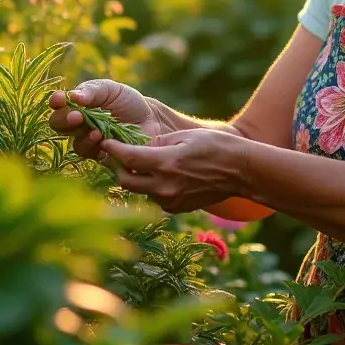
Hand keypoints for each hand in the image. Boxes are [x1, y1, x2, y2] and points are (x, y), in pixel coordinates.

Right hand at [47, 79, 167, 160]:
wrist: (152, 120)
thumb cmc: (129, 102)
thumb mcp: (110, 89)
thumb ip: (91, 90)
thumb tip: (72, 96)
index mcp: (78, 105)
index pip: (59, 105)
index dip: (56, 102)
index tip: (59, 100)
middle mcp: (79, 124)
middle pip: (60, 125)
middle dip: (65, 120)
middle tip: (76, 116)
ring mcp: (89, 141)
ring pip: (74, 142)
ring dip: (82, 136)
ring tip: (95, 131)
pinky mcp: (100, 156)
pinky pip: (90, 155)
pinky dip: (93, 147)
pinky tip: (102, 139)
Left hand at [99, 128, 247, 212]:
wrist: (239, 171)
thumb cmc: (215, 146)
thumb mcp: (184, 136)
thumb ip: (157, 143)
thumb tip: (137, 147)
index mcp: (166, 163)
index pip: (128, 158)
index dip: (112, 149)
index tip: (105, 141)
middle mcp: (165, 186)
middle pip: (125, 180)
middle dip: (116, 167)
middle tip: (114, 155)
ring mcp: (170, 200)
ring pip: (138, 190)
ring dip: (133, 177)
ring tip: (134, 163)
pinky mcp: (176, 208)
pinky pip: (153, 197)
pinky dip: (149, 186)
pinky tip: (155, 174)